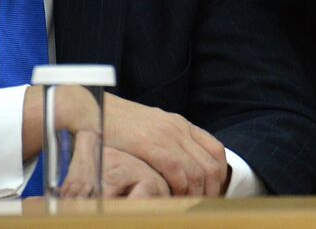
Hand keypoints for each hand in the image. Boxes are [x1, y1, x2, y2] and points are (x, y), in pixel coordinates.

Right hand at [102, 94, 227, 196]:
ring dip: (195, 194)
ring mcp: (165, 136)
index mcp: (181, 125)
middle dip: (210, 190)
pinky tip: (172, 197)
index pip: (216, 150)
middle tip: (202, 205)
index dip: (220, 175)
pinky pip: (175, 169)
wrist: (95, 109)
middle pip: (210, 164)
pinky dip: (178, 188)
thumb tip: (180, 168)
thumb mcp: (152, 129)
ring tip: (187, 206)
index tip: (213, 191)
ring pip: (196, 170)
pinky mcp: (149, 144)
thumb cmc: (119, 125)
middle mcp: (178, 129)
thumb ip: (168, 143)